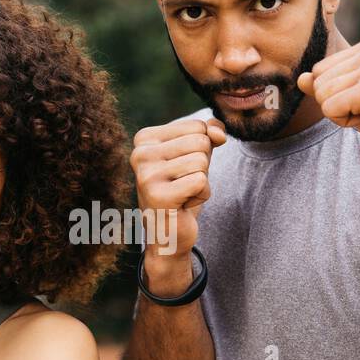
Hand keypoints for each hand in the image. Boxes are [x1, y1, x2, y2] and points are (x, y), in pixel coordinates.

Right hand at [130, 116, 226, 270]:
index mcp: (144, 138)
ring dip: (202, 181)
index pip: (196, 126)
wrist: (169, 233)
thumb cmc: (183, 189)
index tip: (181, 169)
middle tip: (183, 183)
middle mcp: (140, 153)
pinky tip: (184, 204)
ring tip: (183, 193)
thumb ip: (210, 132)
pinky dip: (202, 195)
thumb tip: (219, 133)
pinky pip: (201, 182)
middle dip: (202, 165)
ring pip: (201, 161)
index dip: (201, 149)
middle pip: (200, 141)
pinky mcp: (159, 196)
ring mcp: (147, 175)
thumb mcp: (197, 153)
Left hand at [297, 37, 359, 177]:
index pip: (320, 69)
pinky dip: (344, 122)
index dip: (336, 94)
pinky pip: (329, 108)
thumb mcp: (351, 100)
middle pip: (318, 79)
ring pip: (321, 94)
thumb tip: (301, 78)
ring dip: (341, 114)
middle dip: (336, 103)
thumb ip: (326, 86)